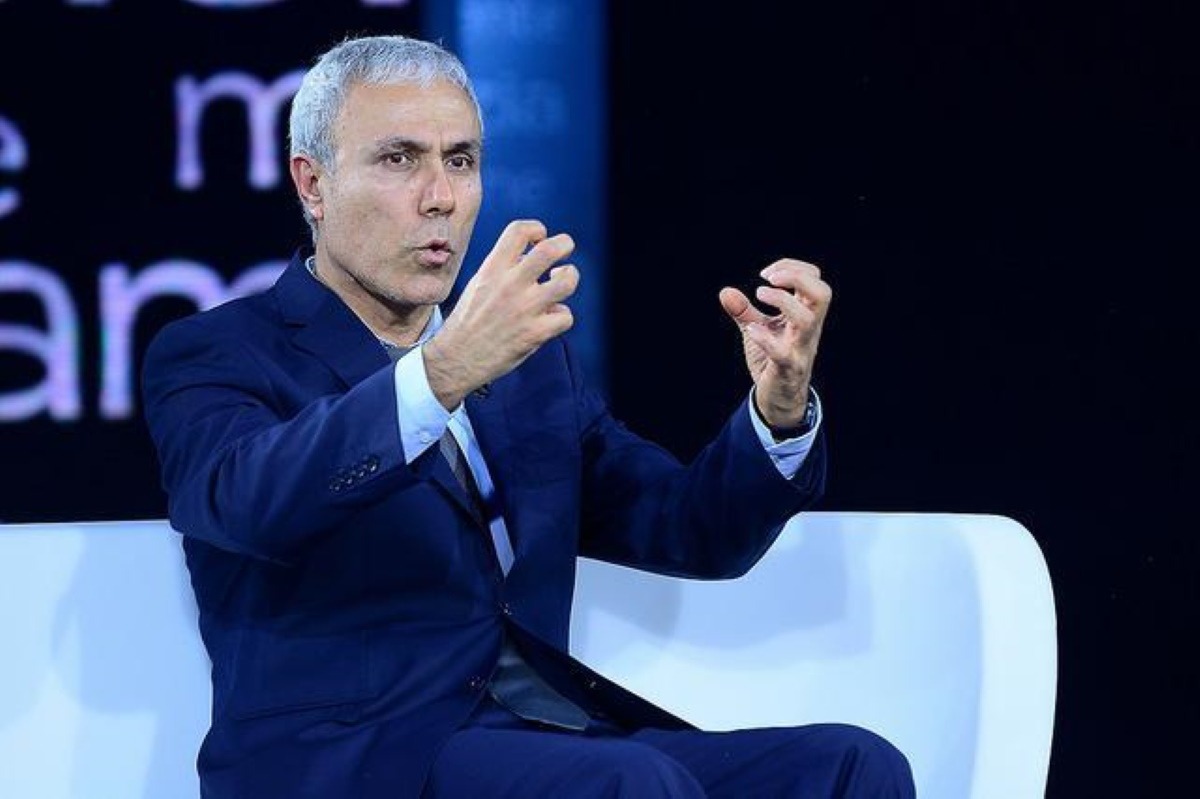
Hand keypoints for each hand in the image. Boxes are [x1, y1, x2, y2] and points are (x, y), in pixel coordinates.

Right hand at [424, 220, 577, 409]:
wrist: (456, 359)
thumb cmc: (468, 322)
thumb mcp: (478, 284)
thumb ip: (503, 268)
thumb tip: (531, 255)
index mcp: (492, 269)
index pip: (519, 230)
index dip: (536, 229)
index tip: (538, 239)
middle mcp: (510, 285)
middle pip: (551, 250)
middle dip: (565, 244)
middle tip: (564, 252)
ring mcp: (525, 309)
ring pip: (567, 281)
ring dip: (569, 278)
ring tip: (560, 283)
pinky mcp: (535, 333)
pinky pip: (566, 316)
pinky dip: (561, 316)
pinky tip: (550, 318)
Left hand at [718, 259, 831, 428]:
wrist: (779, 398)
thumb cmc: (772, 359)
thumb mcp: (757, 329)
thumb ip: (744, 311)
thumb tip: (726, 292)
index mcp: (805, 314)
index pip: (814, 279)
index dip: (793, 268)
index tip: (766, 274)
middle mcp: (808, 329)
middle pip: (822, 294)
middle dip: (797, 277)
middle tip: (768, 279)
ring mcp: (800, 348)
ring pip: (807, 320)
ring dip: (782, 302)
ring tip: (759, 296)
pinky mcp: (788, 369)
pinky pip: (782, 353)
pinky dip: (765, 338)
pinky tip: (751, 330)